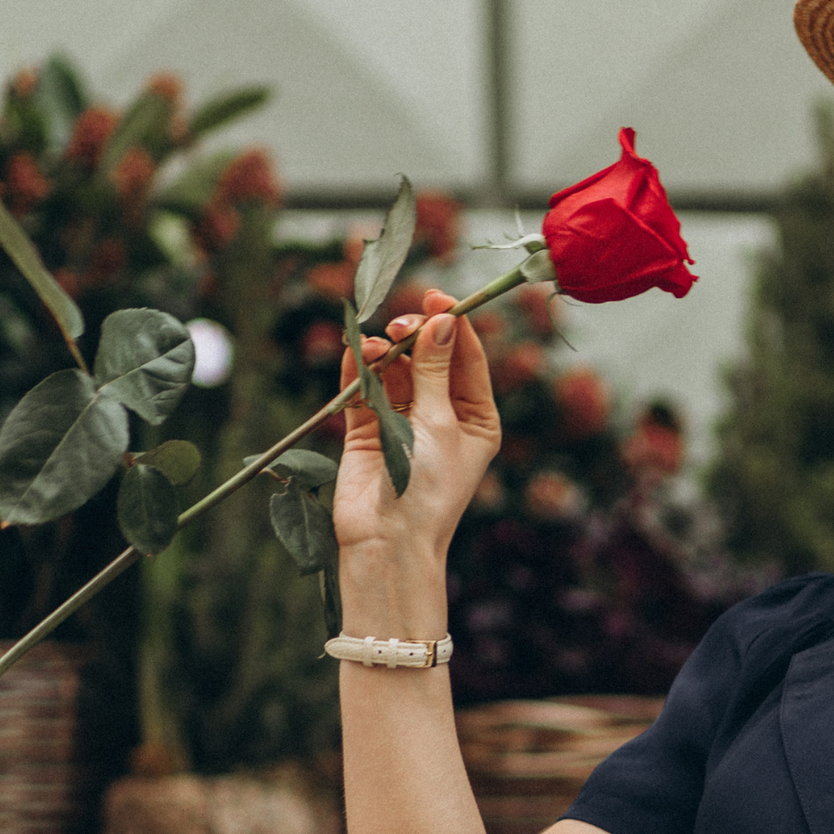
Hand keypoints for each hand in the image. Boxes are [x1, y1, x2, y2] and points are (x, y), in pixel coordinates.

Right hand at [332, 289, 500, 566]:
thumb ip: (436, 369)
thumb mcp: (441, 423)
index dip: (454, 323)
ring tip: (379, 347)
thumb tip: (443, 320)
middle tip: (402, 327)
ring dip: (387, 351)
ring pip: (396, 368)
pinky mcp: (369, 427)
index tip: (438, 295)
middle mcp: (443, 416)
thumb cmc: (429, 487)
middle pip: (429, 357)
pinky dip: (360, 367)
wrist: (388, 538)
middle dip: (416, 335)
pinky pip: (364, 386)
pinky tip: (357, 350)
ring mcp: (404, 420)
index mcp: (477, 419)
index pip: (467, 359)